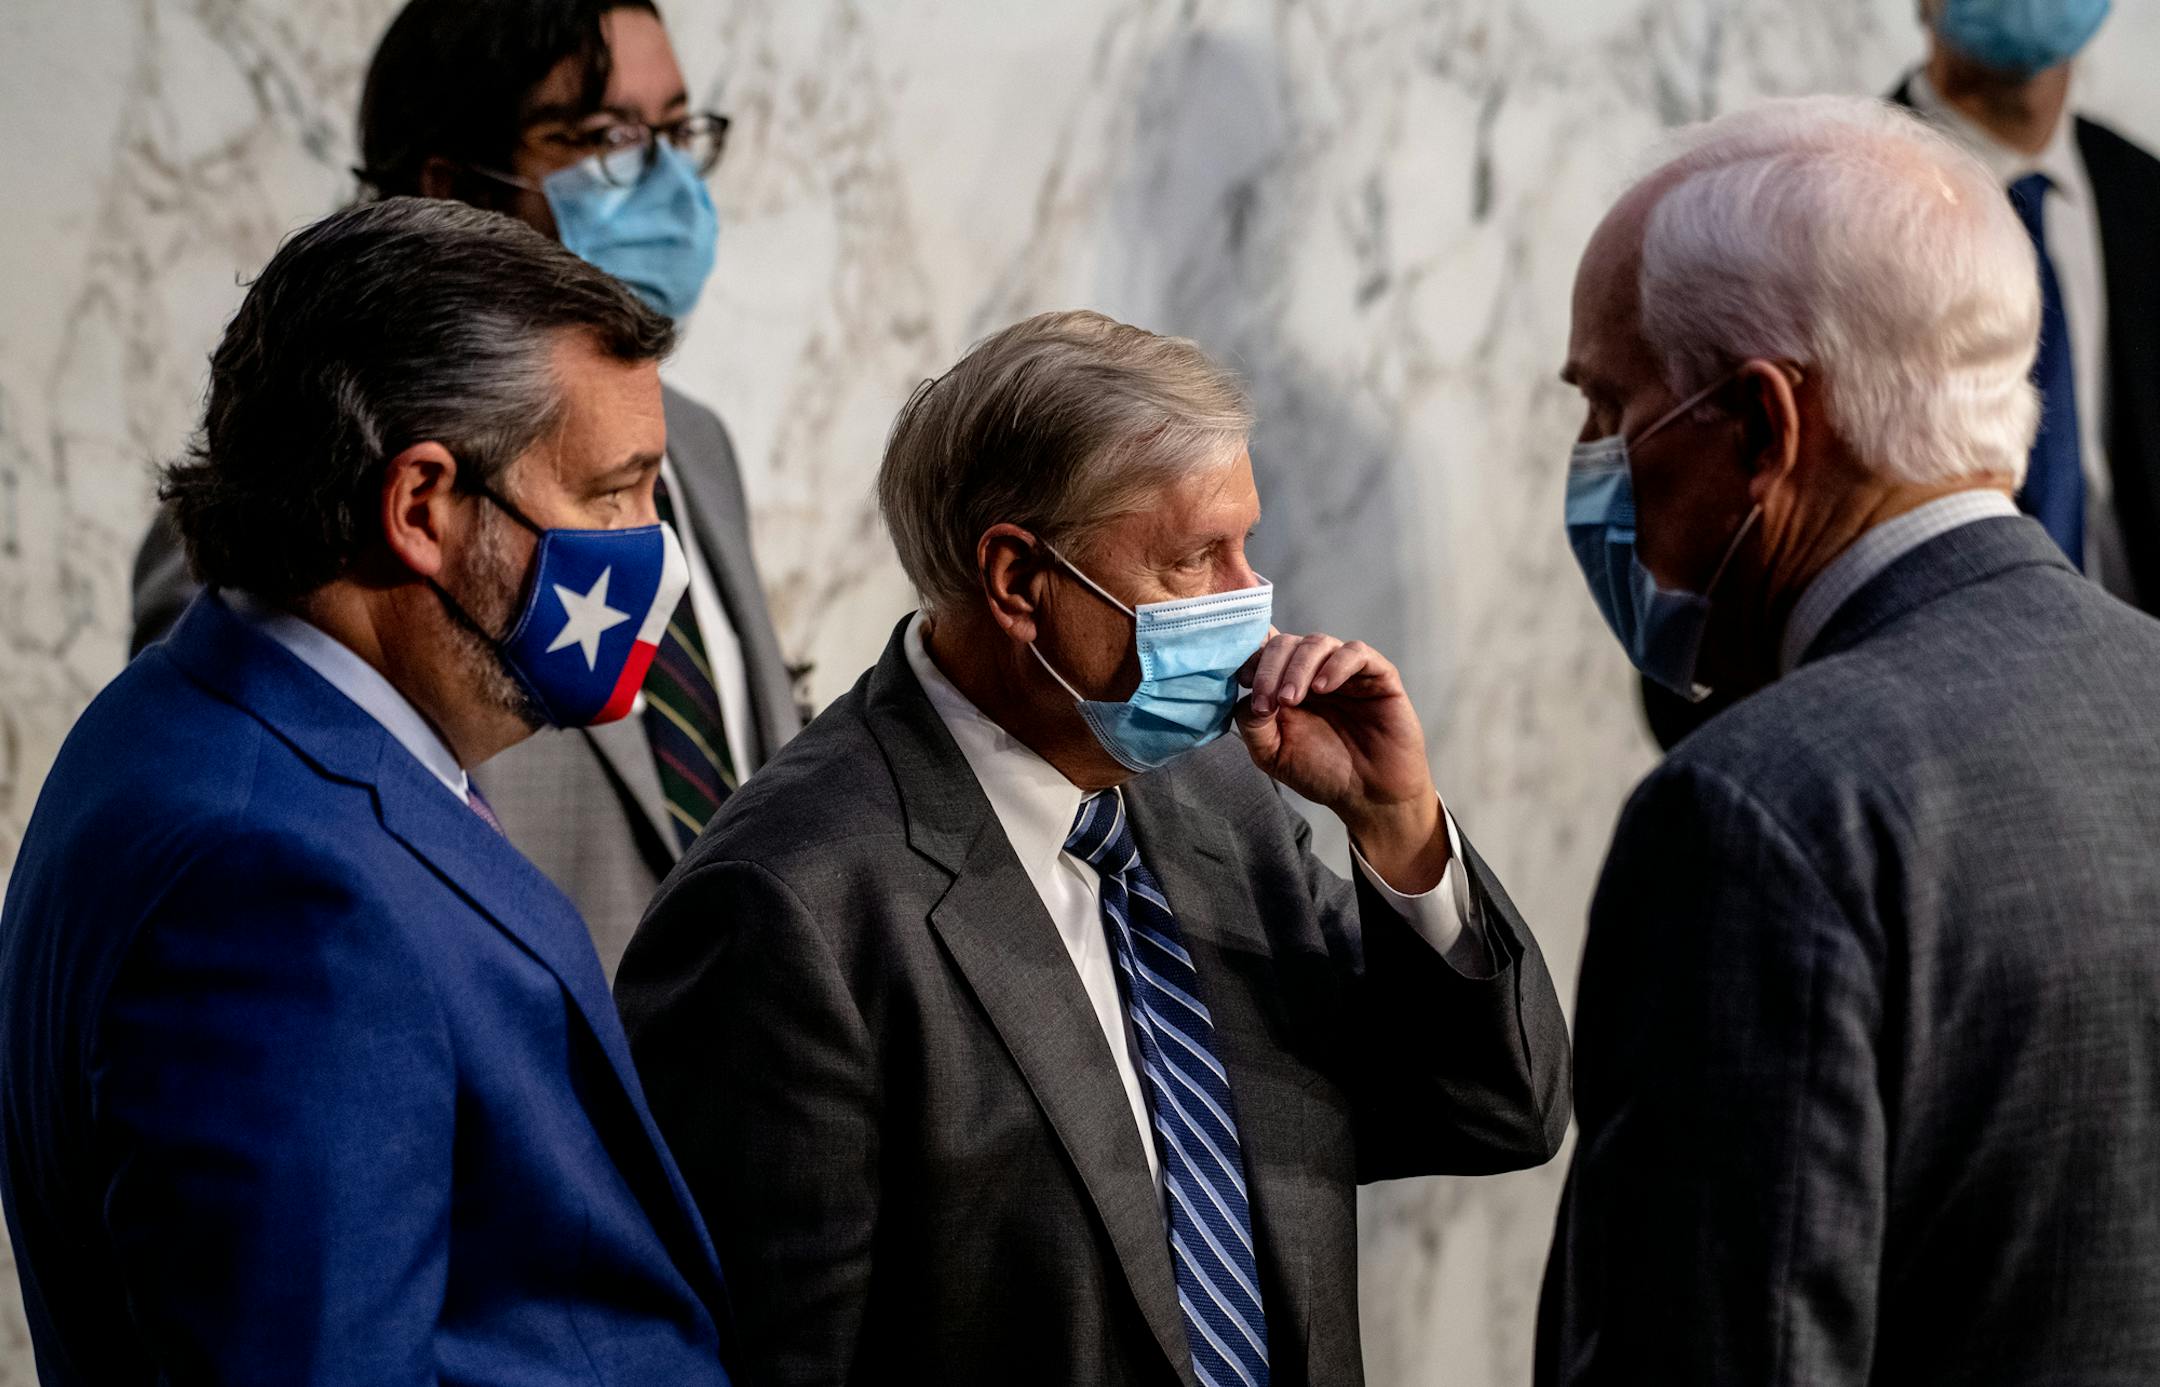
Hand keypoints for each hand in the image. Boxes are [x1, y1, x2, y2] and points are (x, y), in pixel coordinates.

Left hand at [1235, 631, 1448, 889]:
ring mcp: (1345, 671)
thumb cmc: (1323, 773)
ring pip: (1317, 643)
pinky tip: (1322, 688)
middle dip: (1270, 668)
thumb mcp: (1273, 755)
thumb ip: (1252, 725)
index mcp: (1286, 684)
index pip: (1264, 649)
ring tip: (1290, 700)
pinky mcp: (1378, 675)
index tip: (1242, 681)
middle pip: (1286, 642)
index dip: (1250, 657)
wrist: (1370, 795)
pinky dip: (1335, 665)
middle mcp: (1314, 672)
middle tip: (1269, 701)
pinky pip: (1356, 652)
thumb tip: (1246, 695)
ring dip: (1297, 668)